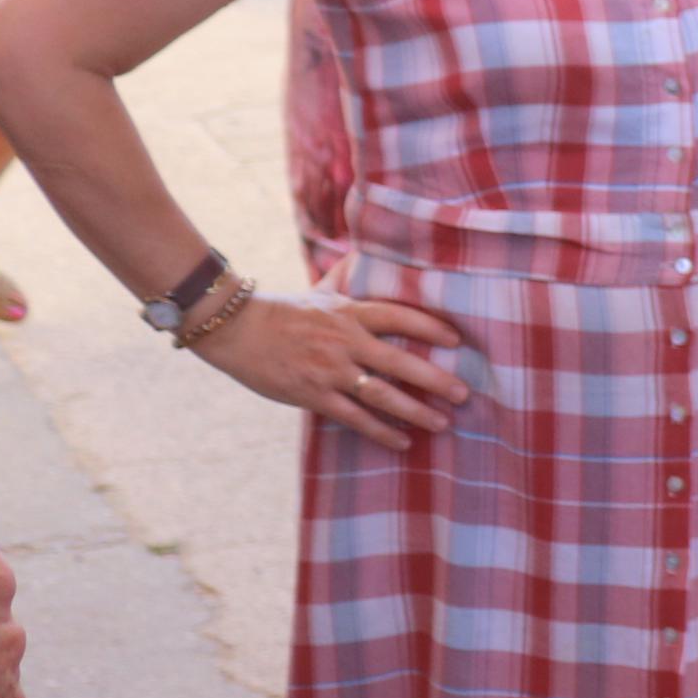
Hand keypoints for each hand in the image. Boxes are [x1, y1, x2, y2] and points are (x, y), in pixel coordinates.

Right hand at [198, 286, 472, 448]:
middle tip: (465, 394)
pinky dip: (381, 432)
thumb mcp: (320, 294)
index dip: (431, 327)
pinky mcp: (313, 395)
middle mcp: (344, 341)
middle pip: (400, 362)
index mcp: (348, 312)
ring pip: (382, 395)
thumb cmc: (281, 311)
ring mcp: (329, 370)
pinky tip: (403, 442)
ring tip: (443, 423)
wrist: (232, 329)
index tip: (458, 340)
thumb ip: (349, 286)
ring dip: (416, 412)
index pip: (399, 316)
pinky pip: (354, 418)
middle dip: (436, 380)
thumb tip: (368, 255)